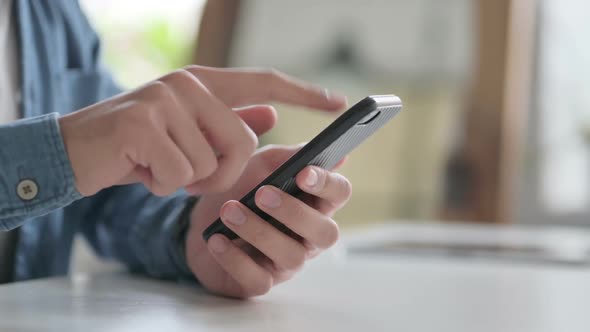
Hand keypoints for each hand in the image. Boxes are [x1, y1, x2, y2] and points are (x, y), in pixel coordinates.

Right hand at [59, 66, 345, 195]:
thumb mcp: (187, 135)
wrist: (72, 151)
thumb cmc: (137, 148)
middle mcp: (187, 84)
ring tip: (155, 165)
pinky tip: (139, 170)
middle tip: (185, 174)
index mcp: (202, 83)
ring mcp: (164, 99)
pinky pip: (180, 176)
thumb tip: (272, 118)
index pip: (265, 82)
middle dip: (220, 175)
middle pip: (243, 144)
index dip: (305, 94)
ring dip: (185, 181)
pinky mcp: (143, 123)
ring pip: (210, 164)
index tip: (339, 104)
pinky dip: (161, 186)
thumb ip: (229, 124)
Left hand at [185, 145, 351, 297]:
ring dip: (259, 232)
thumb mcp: (261, 164)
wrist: (200, 219)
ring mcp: (286, 263)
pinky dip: (235, 259)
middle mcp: (308, 236)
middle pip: (325, 233)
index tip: (303, 173)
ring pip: (291, 256)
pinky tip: (217, 239)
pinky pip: (258, 279)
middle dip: (295, 213)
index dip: (326, 185)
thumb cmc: (240, 188)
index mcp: (315, 203)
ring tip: (229, 211)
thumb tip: (327, 152)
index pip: (339, 193)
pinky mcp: (260, 282)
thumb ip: (289, 156)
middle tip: (262, 193)